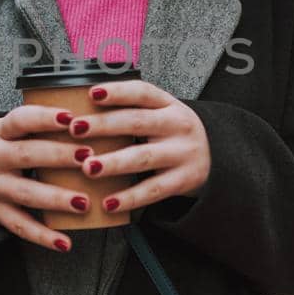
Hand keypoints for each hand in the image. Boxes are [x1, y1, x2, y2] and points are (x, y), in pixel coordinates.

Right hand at [0, 103, 94, 252]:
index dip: (45, 118)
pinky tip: (65, 242)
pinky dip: (44, 237)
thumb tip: (88, 121)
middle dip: (60, 156)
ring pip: (27, 194)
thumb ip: (36, 126)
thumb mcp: (6, 130)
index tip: (71, 118)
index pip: (21, 120)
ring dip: (57, 198)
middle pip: (28, 155)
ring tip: (84, 202)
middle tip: (89, 157)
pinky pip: (21, 227)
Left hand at [67, 79, 209, 213]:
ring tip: (88, 167)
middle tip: (75, 129)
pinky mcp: (183, 180)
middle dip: (103, 125)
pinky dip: (129, 198)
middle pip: (136, 122)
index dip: (117, 92)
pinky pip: (153, 190)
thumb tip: (83, 109)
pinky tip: (108, 202)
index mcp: (168, 104)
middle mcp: (177, 125)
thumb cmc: (175, 133)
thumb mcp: (163, 113)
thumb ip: (133, 109)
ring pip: (143, 157)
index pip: (142, 92)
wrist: (218, 157)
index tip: (91, 94)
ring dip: (113, 162)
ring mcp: (182, 153)